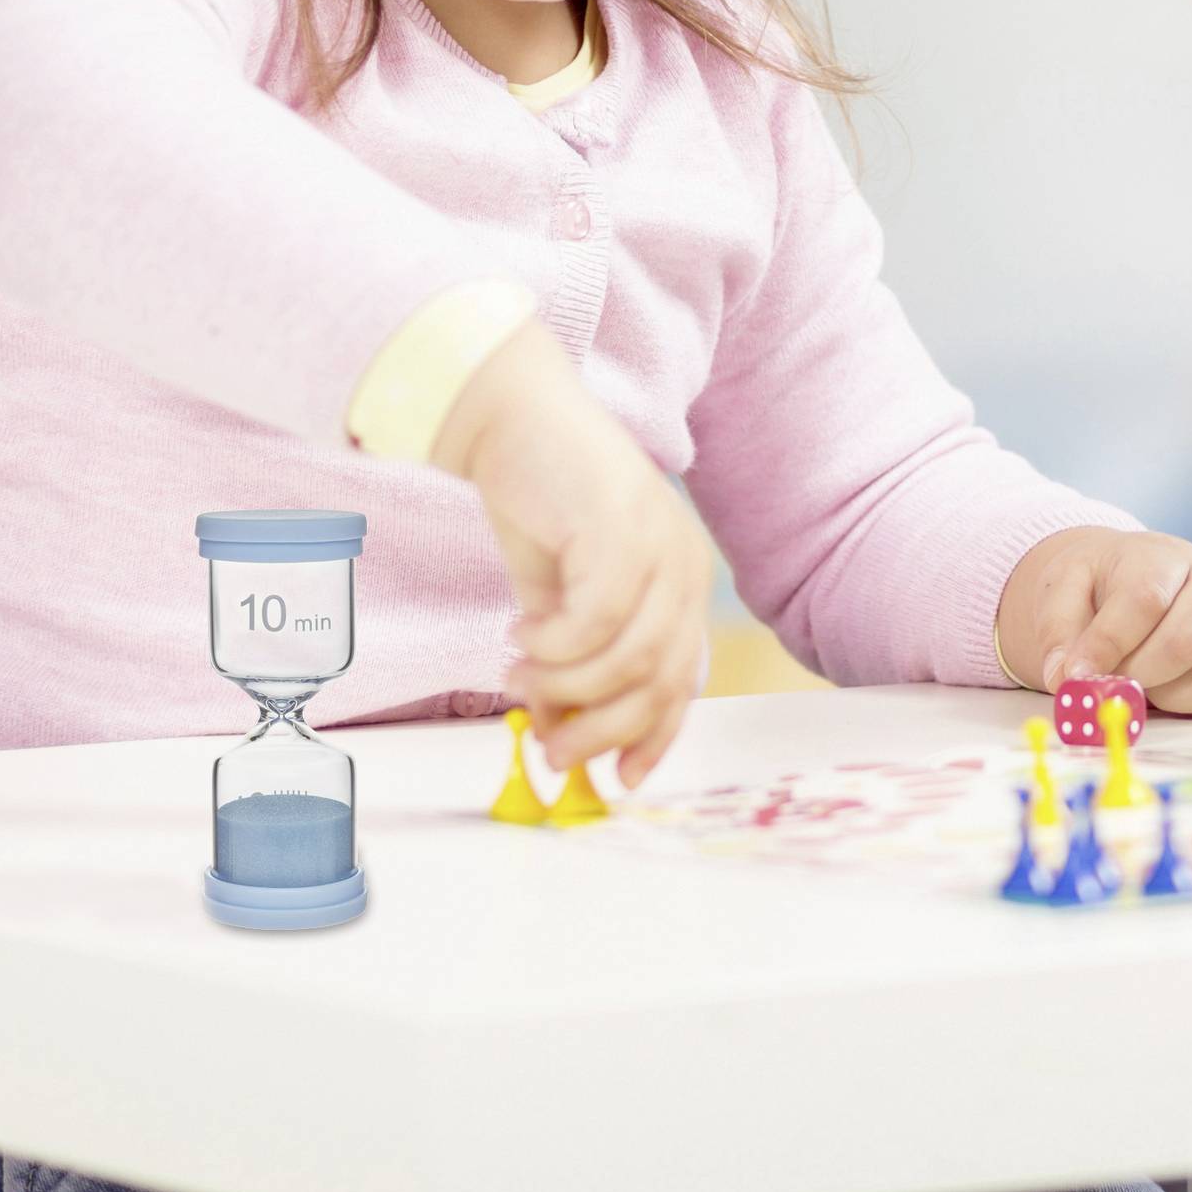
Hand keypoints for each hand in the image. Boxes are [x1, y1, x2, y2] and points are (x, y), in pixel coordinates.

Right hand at [431, 318, 711, 789]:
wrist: (508, 414)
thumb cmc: (534, 497)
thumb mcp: (553, 596)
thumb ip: (566, 661)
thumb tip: (556, 730)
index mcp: (680, 579)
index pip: (683, 679)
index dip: (652, 736)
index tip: (618, 777)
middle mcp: (684, 563)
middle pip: (662, 682)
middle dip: (601, 730)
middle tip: (547, 746)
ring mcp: (660, 543)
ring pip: (630, 661)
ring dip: (566, 686)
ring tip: (517, 675)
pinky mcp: (623, 530)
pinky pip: (596, 623)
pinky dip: (554, 645)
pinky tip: (520, 630)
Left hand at [994, 525, 1191, 716]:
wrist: (1137, 577)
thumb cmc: (1102, 586)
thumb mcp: (1065, 589)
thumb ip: (1058, 630)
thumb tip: (1061, 677)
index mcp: (1163, 557)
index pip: (1145, 598)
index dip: (1110, 642)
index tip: (1078, 675)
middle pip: (1188, 640)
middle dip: (1143, 675)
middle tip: (1114, 687)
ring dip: (1177, 697)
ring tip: (1145, 689)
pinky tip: (1177, 698)